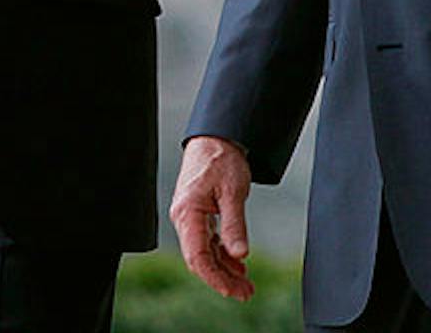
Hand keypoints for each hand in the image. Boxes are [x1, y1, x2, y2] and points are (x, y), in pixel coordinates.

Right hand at [171, 136, 255, 299]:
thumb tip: (240, 256)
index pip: (197, 256)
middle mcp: (184, 218)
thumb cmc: (221, 160)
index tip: (234, 291)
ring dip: (223, 270)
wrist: (215, 138)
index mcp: (188, 213)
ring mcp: (189, 217)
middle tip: (246, 293)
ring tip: (245, 284)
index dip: (215, 278)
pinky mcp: (197, 215)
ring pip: (203, 253)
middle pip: (199, 259)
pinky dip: (221, 255)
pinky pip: (206, 242)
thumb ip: (235, 225)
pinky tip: (237, 264)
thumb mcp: (234, 192)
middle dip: (221, 279)